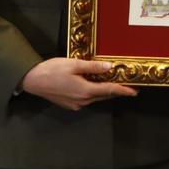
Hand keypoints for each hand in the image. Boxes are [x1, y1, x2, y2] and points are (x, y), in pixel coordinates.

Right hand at [19, 58, 137, 110]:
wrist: (33, 80)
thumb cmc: (52, 69)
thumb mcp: (74, 64)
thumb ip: (93, 67)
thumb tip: (110, 67)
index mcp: (85, 90)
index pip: (109, 90)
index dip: (123, 90)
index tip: (135, 91)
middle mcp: (83, 100)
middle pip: (104, 95)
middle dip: (116, 91)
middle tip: (128, 86)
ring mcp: (76, 104)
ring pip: (95, 98)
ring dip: (104, 92)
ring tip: (113, 84)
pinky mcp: (70, 105)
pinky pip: (87, 99)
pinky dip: (94, 93)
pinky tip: (94, 86)